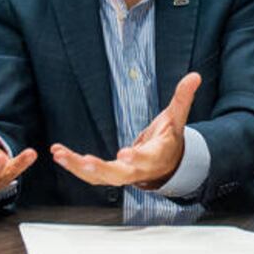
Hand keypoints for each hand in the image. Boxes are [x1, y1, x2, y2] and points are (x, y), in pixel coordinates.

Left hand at [50, 72, 200, 188]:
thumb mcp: (177, 117)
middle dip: (102, 170)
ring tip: (61, 155)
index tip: (125, 154)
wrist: (166, 164)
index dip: (137, 158)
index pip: (147, 158)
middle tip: (87, 162)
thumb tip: (194, 76)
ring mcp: (122, 175)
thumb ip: (183, 97)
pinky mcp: (109, 175)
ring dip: (79, 168)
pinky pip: (90, 174)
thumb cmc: (169, 139)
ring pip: (99, 177)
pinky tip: (59, 154)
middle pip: (119, 174)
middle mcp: (138, 170)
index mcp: (156, 155)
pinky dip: (74, 165)